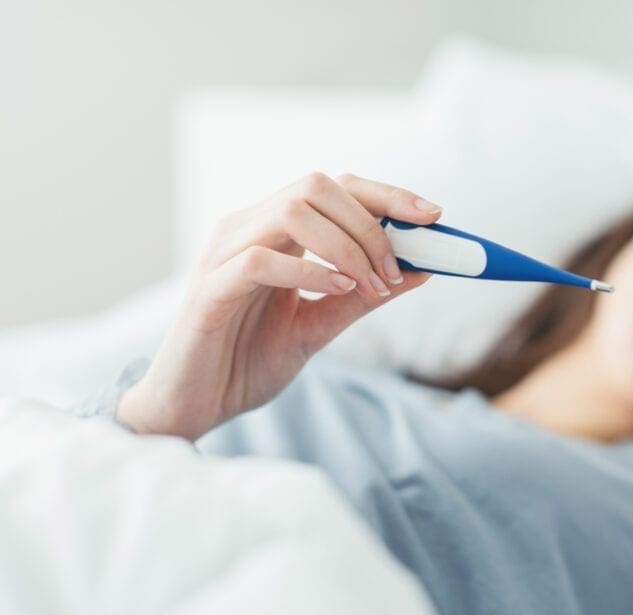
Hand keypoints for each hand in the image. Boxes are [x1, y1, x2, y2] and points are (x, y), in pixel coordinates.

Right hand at [117, 173, 439, 440]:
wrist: (196, 406)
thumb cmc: (249, 362)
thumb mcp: (320, 327)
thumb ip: (362, 298)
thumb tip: (421, 271)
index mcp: (273, 232)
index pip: (334, 189)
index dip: (385, 194)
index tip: (433, 215)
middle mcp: (247, 229)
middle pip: (317, 186)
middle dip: (371, 222)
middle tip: (397, 268)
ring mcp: (224, 254)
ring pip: (292, 211)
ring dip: (347, 245)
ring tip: (372, 284)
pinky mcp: (210, 289)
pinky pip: (261, 259)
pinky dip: (309, 270)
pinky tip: (339, 288)